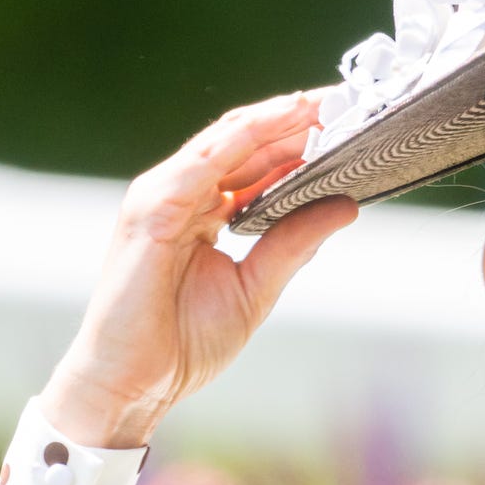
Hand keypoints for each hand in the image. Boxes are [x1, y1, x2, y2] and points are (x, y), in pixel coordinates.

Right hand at [38, 91, 358, 447]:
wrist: (134, 385)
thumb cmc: (184, 340)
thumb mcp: (258, 284)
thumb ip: (296, 241)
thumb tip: (347, 205)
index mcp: (204, 209)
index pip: (257, 159)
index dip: (302, 137)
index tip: (350, 121)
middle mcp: (182, 194)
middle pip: (246, 141)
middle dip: (297, 118)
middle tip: (349, 99)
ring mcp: (162, 199)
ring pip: (227, 141)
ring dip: (277, 119)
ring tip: (324, 104)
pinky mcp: (150, 213)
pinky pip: (202, 164)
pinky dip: (243, 140)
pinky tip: (280, 123)